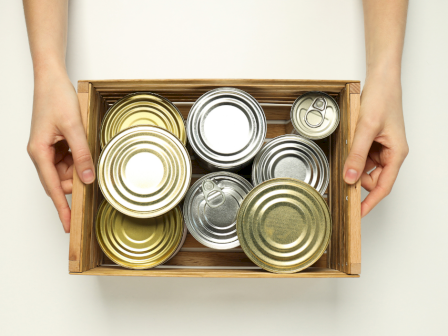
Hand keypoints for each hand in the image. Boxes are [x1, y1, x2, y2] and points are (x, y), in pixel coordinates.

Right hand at [27, 68, 94, 231]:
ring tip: (87, 149)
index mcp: (39, 152)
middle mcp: (42, 154)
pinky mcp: (58, 144)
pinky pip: (70, 160)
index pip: (52, 188)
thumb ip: (82, 154)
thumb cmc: (55, 99)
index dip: (62, 208)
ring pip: (68, 171)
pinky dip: (80, 158)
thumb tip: (87, 179)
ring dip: (80, 167)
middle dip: (77, 180)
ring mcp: (50, 150)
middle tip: (93, 172)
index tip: (69, 225)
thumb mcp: (74, 127)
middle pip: (62, 180)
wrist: (52, 80)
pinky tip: (85, 147)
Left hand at [343, 71, 408, 216]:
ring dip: (353, 165)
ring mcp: (381, 148)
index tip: (358, 213)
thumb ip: (357, 155)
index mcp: (396, 154)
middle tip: (340, 178)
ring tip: (345, 151)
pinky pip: (361, 156)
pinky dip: (353, 156)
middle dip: (356, 179)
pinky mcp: (373, 142)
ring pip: (364, 168)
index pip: (383, 186)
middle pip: (372, 179)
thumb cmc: (382, 100)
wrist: (382, 81)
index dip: (370, 202)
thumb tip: (349, 178)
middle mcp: (390, 154)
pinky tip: (347, 146)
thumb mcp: (366, 129)